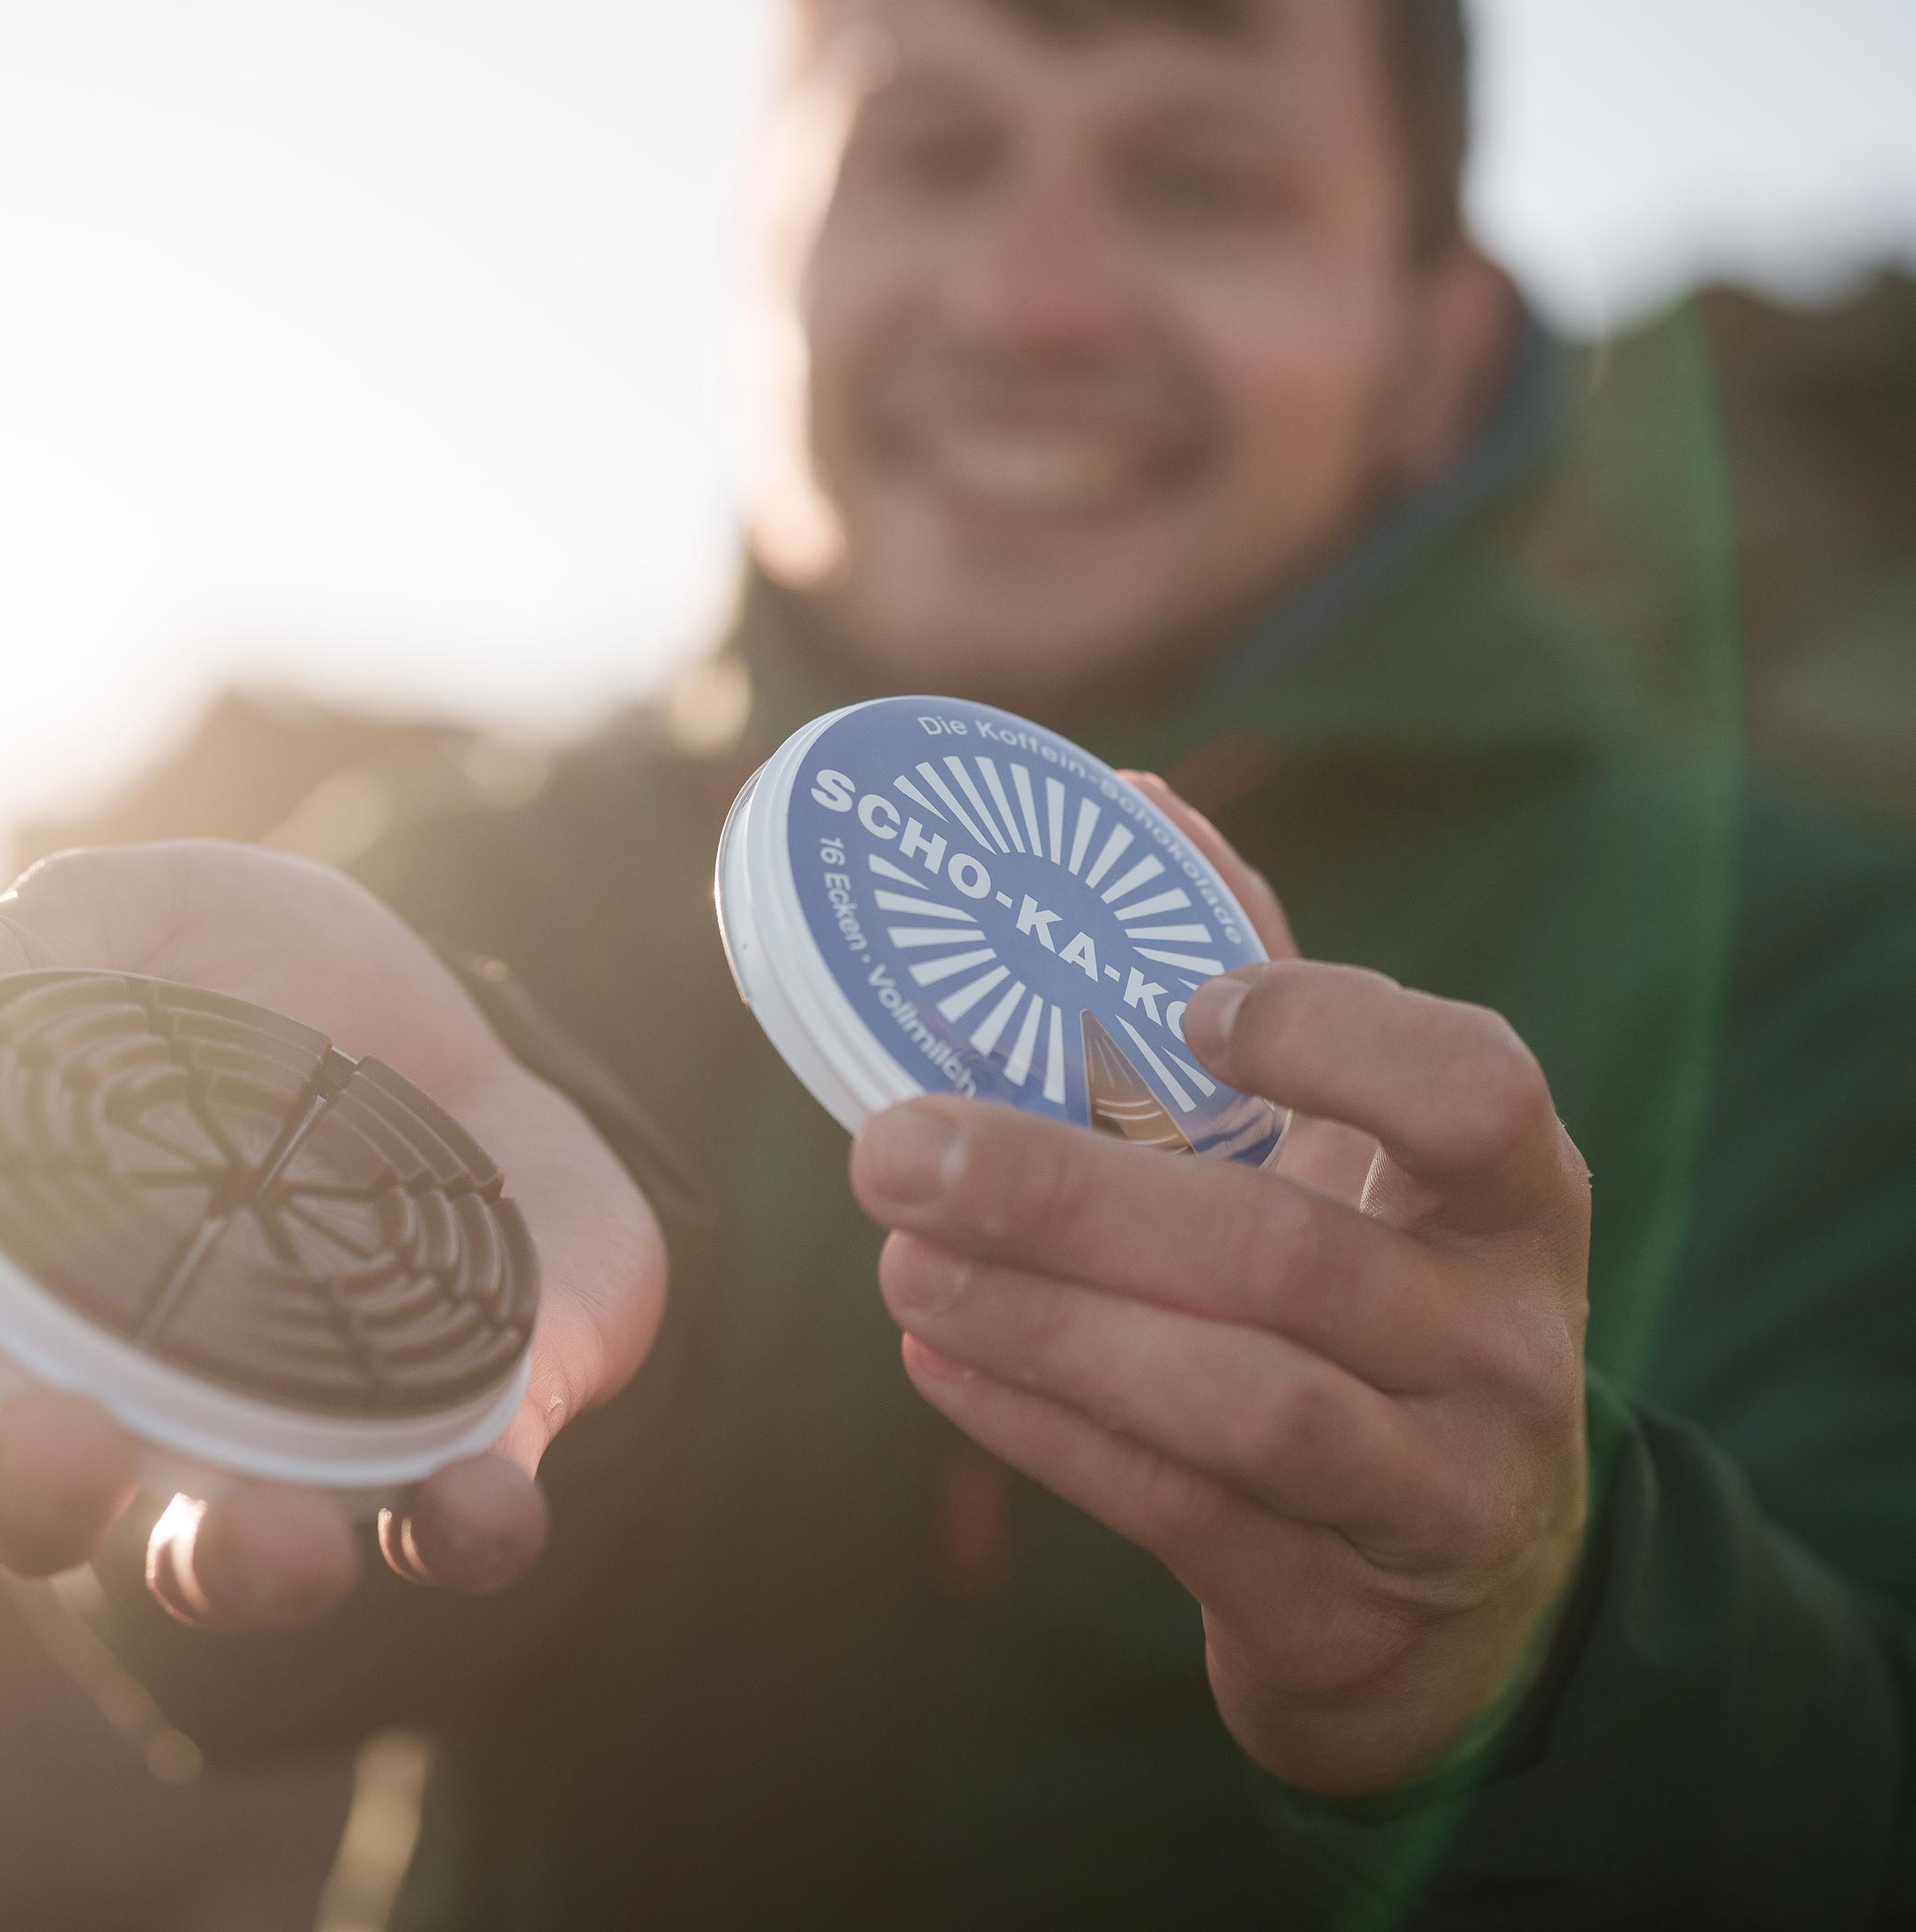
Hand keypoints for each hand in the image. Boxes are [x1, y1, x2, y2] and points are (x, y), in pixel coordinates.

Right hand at [0, 841, 666, 1628]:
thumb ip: (30, 941)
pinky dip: (468, 1529)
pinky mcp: (454, 1440)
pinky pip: (455, 1524)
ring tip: (277, 1535)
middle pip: (45, 1497)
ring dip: (248, 1566)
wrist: (465, 1023)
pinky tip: (482, 1504)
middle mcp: (139, 1392)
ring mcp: (298, 1435)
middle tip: (59, 1439)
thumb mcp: (152, 915)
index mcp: (26, 1273)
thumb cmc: (266, 977)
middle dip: (34, 1493)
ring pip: (240, 1556)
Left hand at [850, 777, 1590, 1795]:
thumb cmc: (1383, 1301)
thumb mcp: (1370, 1163)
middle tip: (895, 1146)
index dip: (1329, 1039)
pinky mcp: (1346, 1608)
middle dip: (1071, 1198)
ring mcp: (1438, 1486)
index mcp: (1513, 1195)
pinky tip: (936, 1357)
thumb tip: (1142, 801)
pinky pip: (1181, 1514)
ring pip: (1238, 1404)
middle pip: (1286, 1257)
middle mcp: (1498, 1337)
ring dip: (1045, 1324)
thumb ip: (1276, 994)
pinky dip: (1043, 1431)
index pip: (1469, 1093)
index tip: (1182, 1004)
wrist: (1467, 1595)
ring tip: (900, 1261)